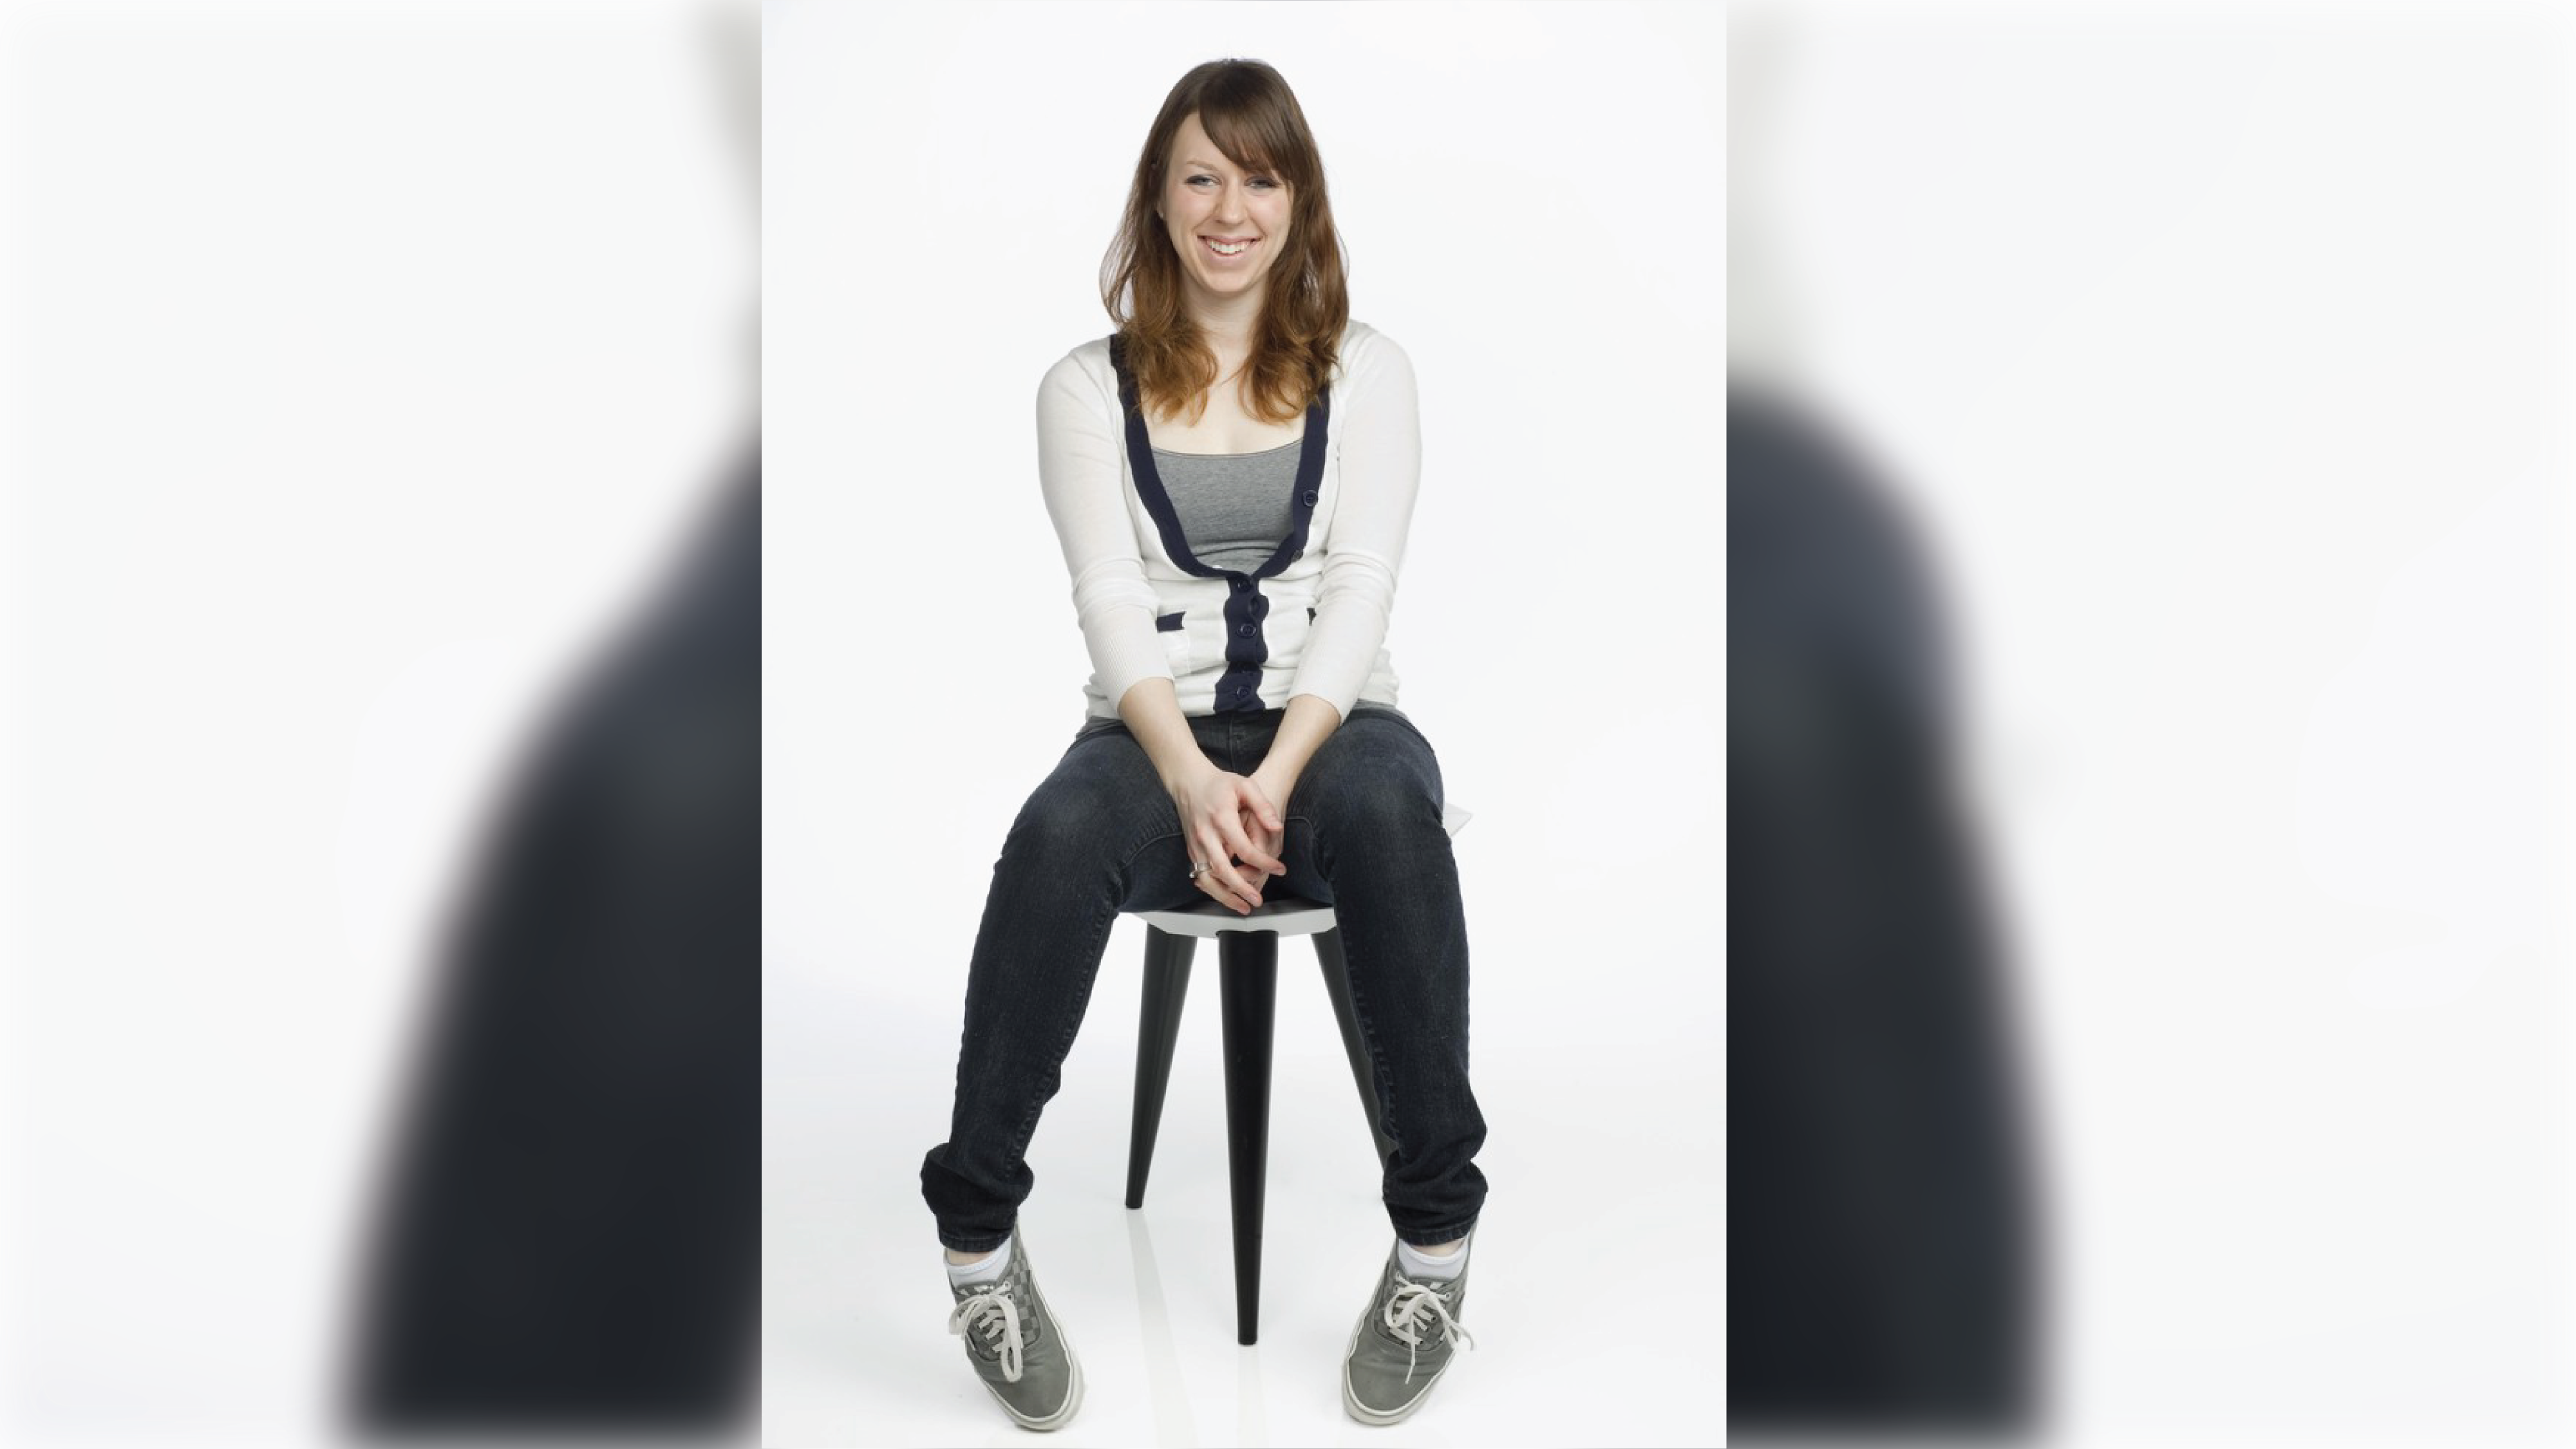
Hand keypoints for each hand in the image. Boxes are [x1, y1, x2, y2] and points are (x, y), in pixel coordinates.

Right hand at [1171, 766, 1285, 914]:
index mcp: (1221, 819)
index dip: (1264, 862)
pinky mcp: (1191, 849)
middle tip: (1258, 900)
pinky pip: (1200, 876)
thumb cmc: (1219, 783)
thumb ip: (1263, 806)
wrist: (1188, 781)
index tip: (1279, 868)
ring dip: (1224, 896)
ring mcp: (1196, 844)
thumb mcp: (1245, 786)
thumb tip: (1277, 827)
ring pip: (1207, 879)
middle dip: (1241, 889)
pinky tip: (1226, 896)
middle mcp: (1206, 835)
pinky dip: (1213, 889)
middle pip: (1223, 870)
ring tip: (1242, 907)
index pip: (1245, 849)